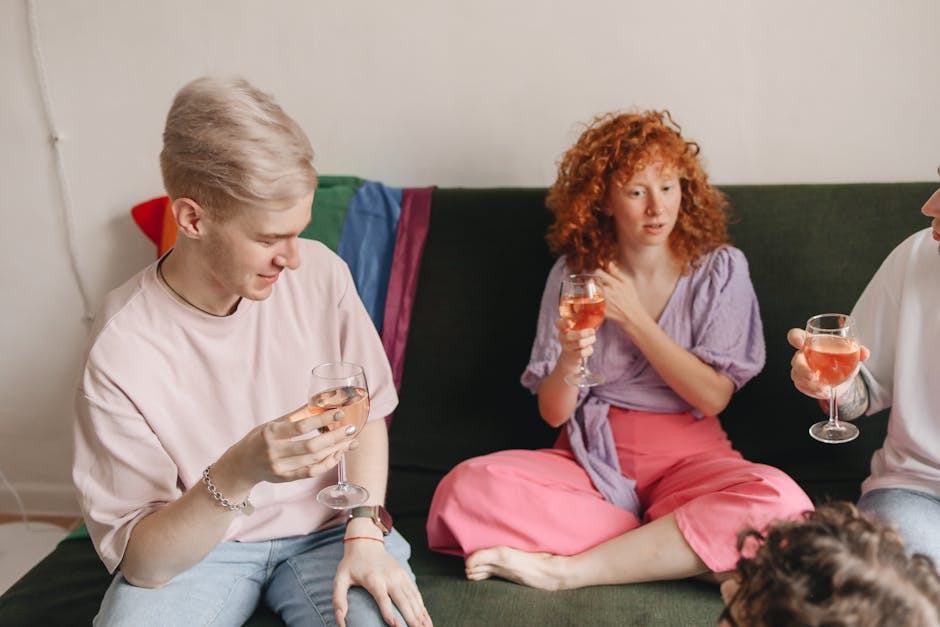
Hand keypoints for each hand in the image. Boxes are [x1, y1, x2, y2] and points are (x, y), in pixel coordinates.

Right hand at [219, 404, 359, 486]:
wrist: (241, 466)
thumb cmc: (258, 439)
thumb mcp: (272, 423)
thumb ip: (295, 415)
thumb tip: (319, 401)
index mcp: (271, 433)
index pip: (301, 426)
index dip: (322, 419)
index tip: (339, 412)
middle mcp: (274, 452)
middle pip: (311, 446)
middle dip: (334, 437)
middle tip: (351, 428)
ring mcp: (280, 467)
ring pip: (314, 460)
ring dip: (335, 450)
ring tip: (349, 441)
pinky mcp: (285, 478)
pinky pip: (311, 472)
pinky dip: (327, 463)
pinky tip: (337, 454)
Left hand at [334, 537, 431, 626]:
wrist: (366, 541)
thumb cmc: (351, 564)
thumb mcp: (340, 580)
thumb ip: (339, 600)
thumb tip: (340, 622)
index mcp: (373, 579)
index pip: (383, 598)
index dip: (389, 612)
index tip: (396, 626)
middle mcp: (390, 577)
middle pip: (402, 600)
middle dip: (411, 618)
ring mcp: (400, 576)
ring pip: (412, 598)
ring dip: (421, 615)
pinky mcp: (405, 575)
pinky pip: (416, 593)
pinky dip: (422, 607)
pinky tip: (426, 619)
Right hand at [554, 317, 595, 371]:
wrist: (570, 357)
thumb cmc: (576, 339)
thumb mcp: (576, 330)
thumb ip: (582, 322)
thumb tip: (596, 315)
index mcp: (563, 329)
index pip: (558, 324)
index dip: (564, 323)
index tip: (570, 323)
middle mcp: (563, 338)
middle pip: (570, 336)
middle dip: (584, 333)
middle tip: (593, 331)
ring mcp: (567, 347)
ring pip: (579, 343)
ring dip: (590, 340)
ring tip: (593, 338)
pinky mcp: (573, 356)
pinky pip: (583, 352)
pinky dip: (589, 349)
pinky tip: (589, 348)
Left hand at [594, 264, 649, 332]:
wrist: (632, 315)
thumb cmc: (631, 299)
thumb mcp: (628, 283)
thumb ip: (617, 273)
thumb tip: (609, 263)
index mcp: (614, 284)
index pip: (598, 273)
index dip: (597, 273)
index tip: (598, 276)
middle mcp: (608, 292)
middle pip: (591, 282)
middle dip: (591, 282)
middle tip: (594, 284)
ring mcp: (604, 302)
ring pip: (589, 292)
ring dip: (589, 290)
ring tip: (594, 292)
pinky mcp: (600, 310)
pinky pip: (590, 303)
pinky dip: (590, 300)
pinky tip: (595, 300)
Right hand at [787, 328, 869, 398]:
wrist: (843, 376)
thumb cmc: (842, 359)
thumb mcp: (851, 353)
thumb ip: (858, 351)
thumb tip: (864, 352)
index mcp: (812, 341)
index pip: (796, 335)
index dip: (795, 338)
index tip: (801, 343)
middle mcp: (804, 354)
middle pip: (796, 359)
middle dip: (802, 369)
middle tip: (813, 376)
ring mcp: (801, 368)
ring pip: (797, 375)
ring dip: (810, 384)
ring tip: (824, 388)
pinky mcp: (802, 381)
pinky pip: (801, 386)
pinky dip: (812, 391)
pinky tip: (823, 391)